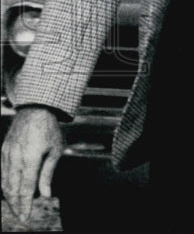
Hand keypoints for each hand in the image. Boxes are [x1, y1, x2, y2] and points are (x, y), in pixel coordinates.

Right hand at [1, 106, 63, 221]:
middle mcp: (15, 159)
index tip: (26, 217)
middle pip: (12, 189)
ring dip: (9, 198)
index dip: (24, 205)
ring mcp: (7, 155)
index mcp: (30, 159)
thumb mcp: (55, 150)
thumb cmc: (49, 129)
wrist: (35, 110)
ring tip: (15, 208)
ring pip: (4, 183)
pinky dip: (4, 186)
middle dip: (16, 205)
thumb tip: (45, 194)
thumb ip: (47, 173)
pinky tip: (9, 193)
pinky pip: (2, 173)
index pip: (25, 188)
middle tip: (21, 218)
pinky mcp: (3, 152)